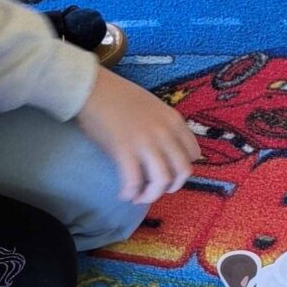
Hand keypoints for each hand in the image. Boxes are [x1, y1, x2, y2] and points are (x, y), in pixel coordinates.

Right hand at [75, 67, 199, 206]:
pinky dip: (130, 193)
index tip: (169, 172)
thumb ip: (164, 126)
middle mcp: (165, 133)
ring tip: (139, 197)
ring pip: (162, 180)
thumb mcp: (154, 106)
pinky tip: (123, 195)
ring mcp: (146, 142)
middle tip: (155, 189)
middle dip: (171, 187)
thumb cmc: (119, 96)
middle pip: (182, 171)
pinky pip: (134, 182)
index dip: (182, 168)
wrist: (93, 89)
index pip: (193, 153)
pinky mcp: (124, 150)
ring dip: (151, 195)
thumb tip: (165, 150)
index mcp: (174, 120)